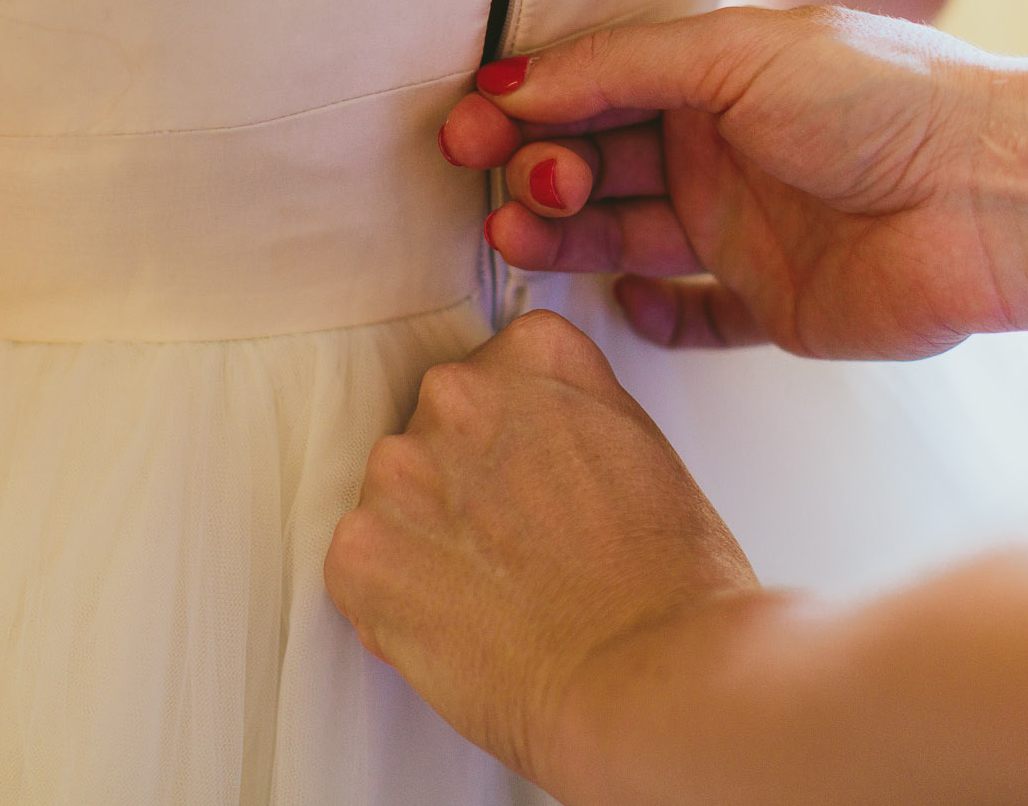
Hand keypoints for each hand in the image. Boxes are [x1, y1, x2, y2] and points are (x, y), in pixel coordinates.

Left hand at [324, 311, 754, 794]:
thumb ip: (565, 421)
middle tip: (518, 551)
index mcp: (535, 354)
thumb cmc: (669, 583)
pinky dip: (393, 605)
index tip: (533, 482)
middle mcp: (459, 392)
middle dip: (464, 488)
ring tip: (494, 597)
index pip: (495, 376)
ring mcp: (401, 467)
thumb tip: (532, 450)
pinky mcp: (361, 549)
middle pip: (438, 432)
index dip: (513, 444)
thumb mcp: (638, 447)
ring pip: (394, 501)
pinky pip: (359, 570)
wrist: (647, 673)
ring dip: (427, 544)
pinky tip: (459, 627)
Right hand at [442, 6, 1015, 358]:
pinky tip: (622, 304)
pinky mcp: (773, 307)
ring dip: (567, 238)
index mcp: (714, 78)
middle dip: (540, 169)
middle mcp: (723, 152)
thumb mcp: (737, 53)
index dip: (527, 105)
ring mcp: (745, 232)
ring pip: (626, 239)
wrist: (993, 195)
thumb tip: (509, 80)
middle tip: (514, 183)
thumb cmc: (882, 100)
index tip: (468, 126)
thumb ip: (620, 68)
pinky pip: (693, 320)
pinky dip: (651, 317)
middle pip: (599, 164)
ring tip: (523, 237)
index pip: (595, 89)